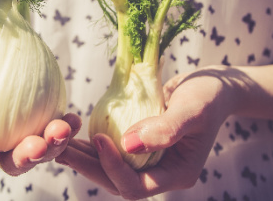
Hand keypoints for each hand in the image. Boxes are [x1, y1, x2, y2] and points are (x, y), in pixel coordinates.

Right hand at [0, 70, 81, 183]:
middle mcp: (2, 150)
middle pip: (14, 165)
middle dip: (27, 158)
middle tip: (35, 145)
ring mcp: (25, 138)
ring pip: (42, 152)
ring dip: (54, 144)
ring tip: (61, 128)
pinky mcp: (44, 123)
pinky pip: (59, 132)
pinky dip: (68, 127)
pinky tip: (73, 118)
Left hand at [56, 67, 239, 199]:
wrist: (215, 87)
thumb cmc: (209, 96)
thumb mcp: (193, 109)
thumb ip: (165, 129)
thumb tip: (128, 145)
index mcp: (177, 174)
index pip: (136, 186)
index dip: (114, 167)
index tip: (98, 138)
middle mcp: (160, 173)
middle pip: (116, 182)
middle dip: (87, 167)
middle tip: (59, 148)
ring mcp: (150, 162)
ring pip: (110, 170)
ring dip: (84, 158)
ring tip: (58, 143)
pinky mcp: (139, 148)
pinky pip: (112, 153)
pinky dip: (92, 146)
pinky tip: (73, 135)